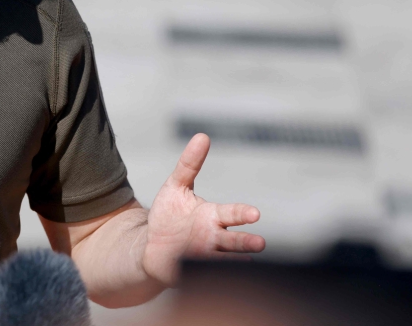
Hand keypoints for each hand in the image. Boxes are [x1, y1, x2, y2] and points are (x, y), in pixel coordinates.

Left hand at [141, 134, 264, 284]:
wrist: (152, 244)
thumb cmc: (170, 214)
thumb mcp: (176, 186)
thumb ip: (189, 164)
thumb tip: (202, 136)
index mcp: (212, 217)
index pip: (232, 214)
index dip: (242, 214)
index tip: (255, 214)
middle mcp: (213, 238)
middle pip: (233, 241)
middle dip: (245, 242)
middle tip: (260, 243)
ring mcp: (203, 258)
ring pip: (222, 260)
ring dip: (233, 261)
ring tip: (245, 262)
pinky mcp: (189, 274)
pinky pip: (200, 275)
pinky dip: (205, 274)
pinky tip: (208, 274)